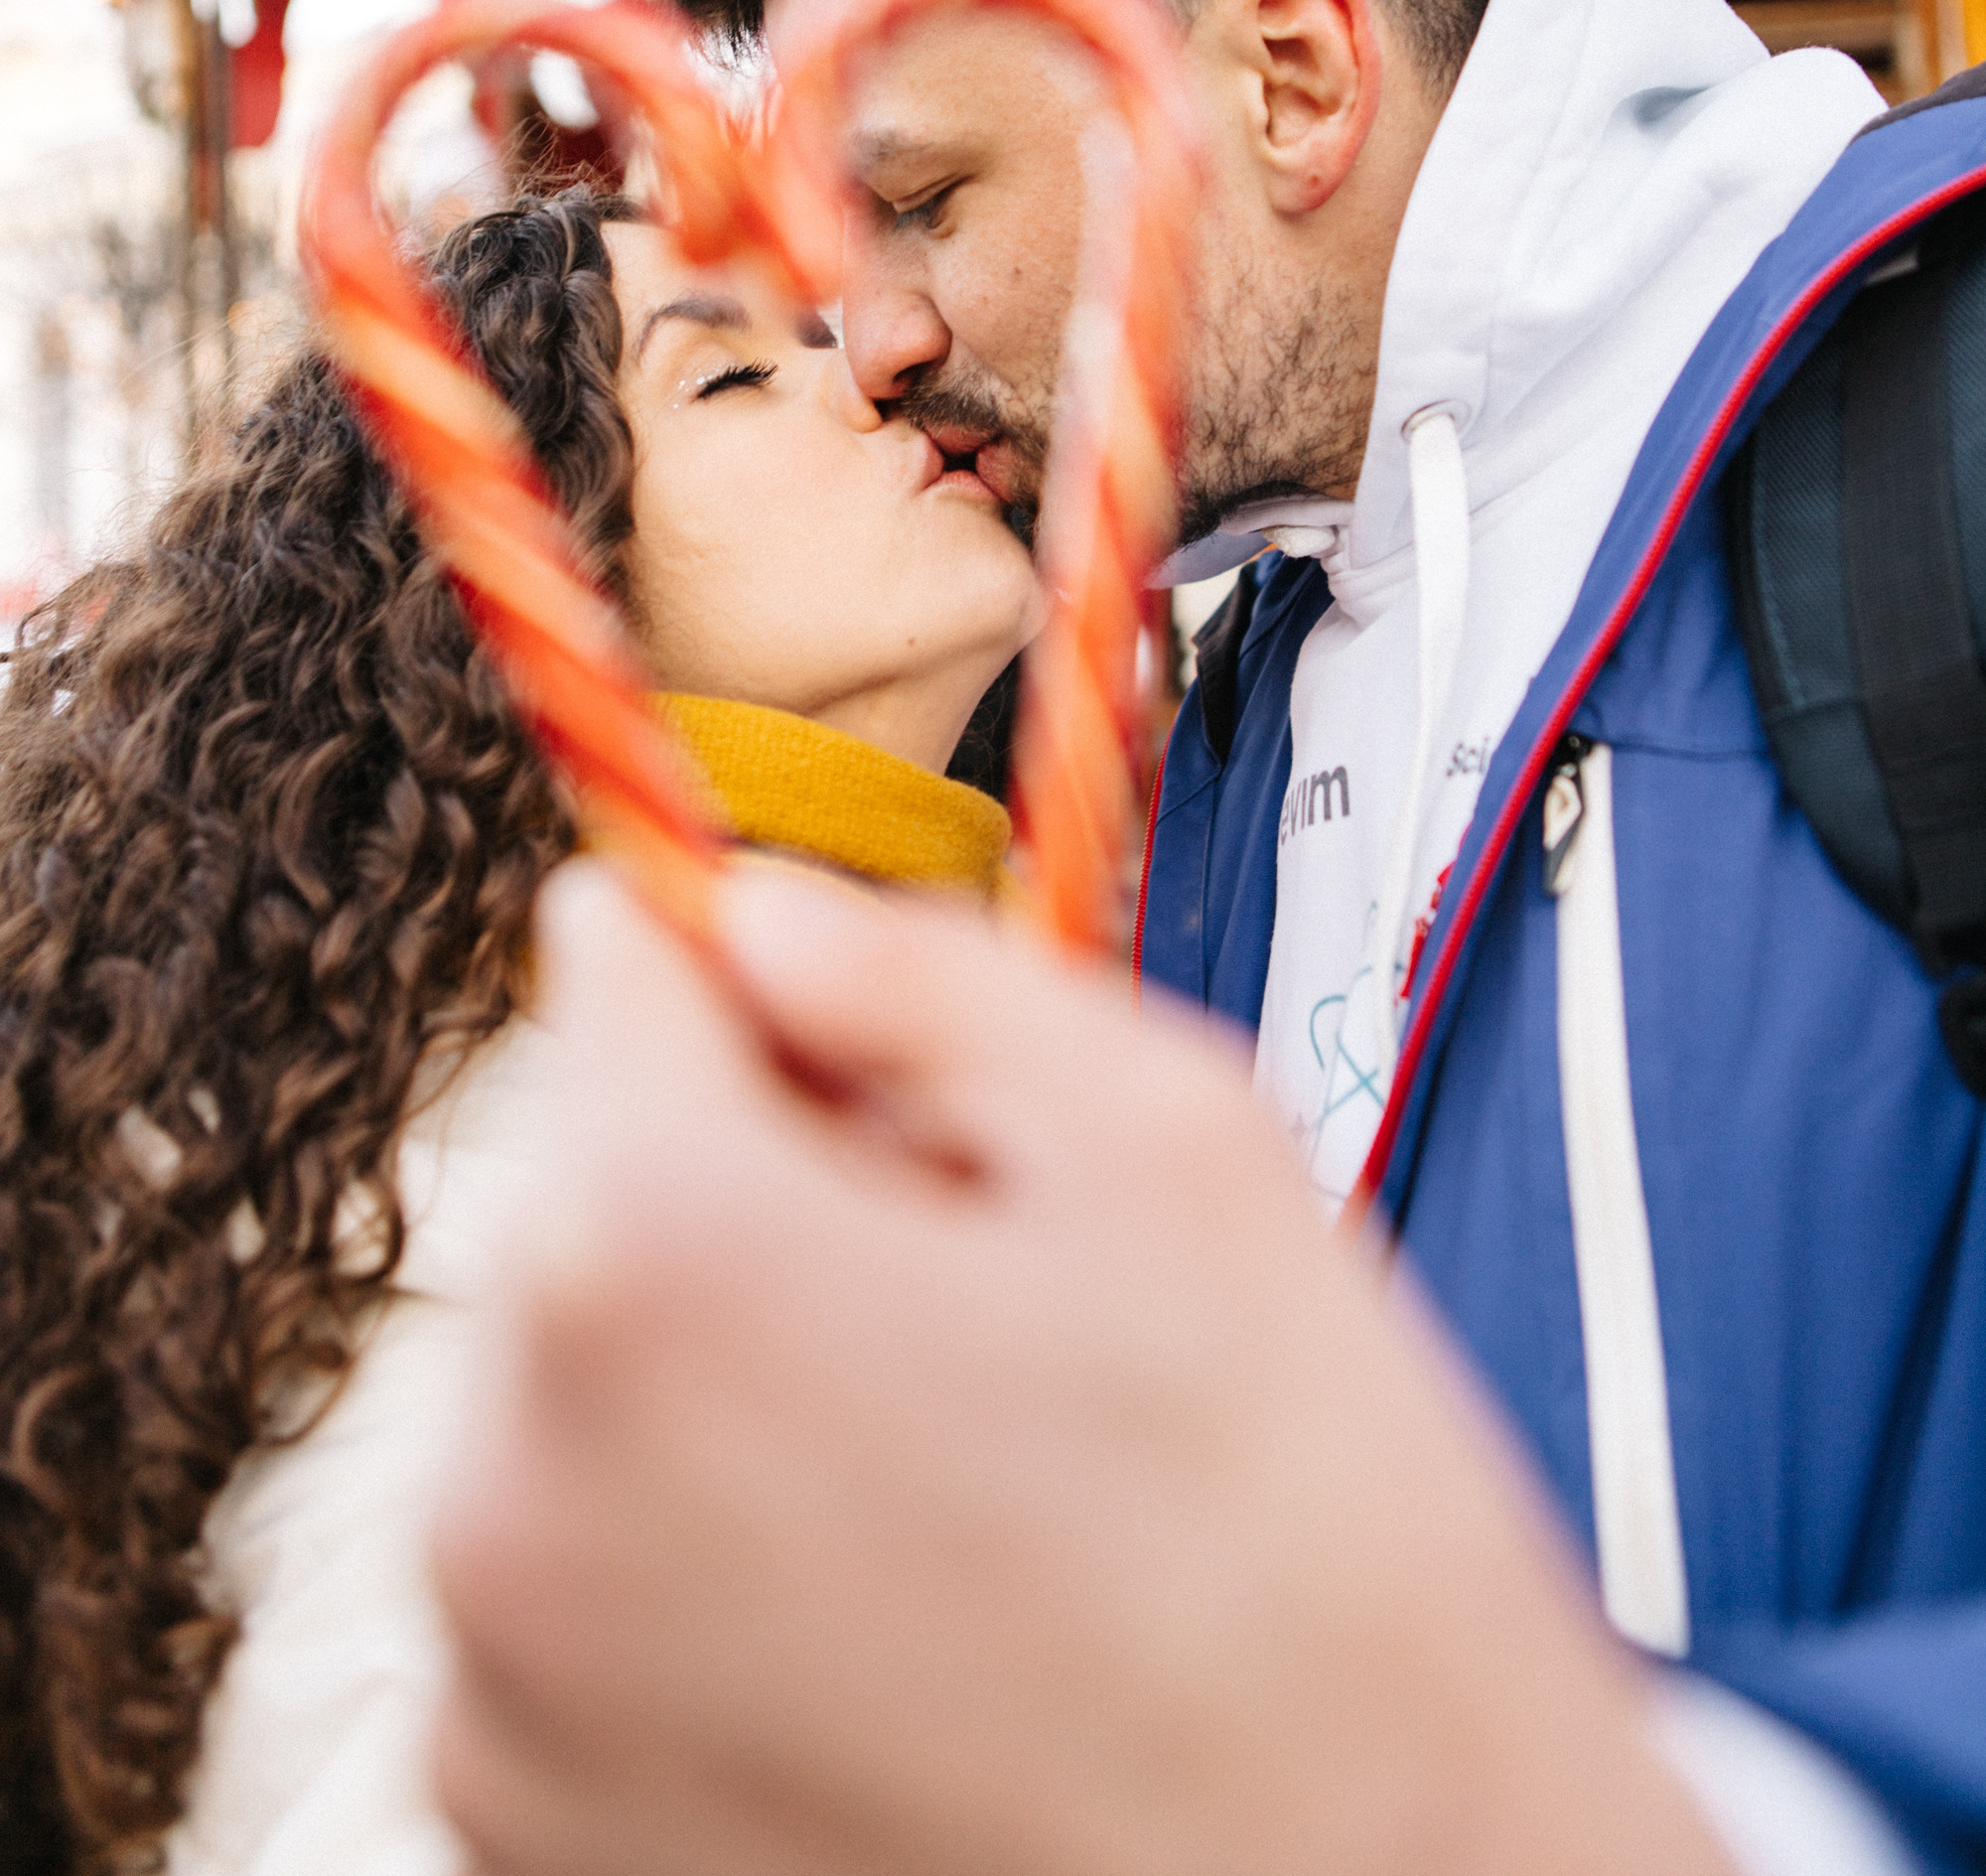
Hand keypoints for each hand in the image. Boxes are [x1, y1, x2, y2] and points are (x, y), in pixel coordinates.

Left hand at [429, 863, 1731, 1875]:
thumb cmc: (1309, 1564)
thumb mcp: (1177, 1146)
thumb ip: (923, 973)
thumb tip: (766, 915)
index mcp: (657, 1253)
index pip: (611, 962)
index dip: (761, 982)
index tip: (848, 1046)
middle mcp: (521, 1476)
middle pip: (596, 1192)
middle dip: (755, 1196)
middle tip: (977, 1301)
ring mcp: (509, 1686)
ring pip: (579, 1403)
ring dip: (724, 1396)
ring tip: (956, 1488)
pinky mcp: (528, 1836)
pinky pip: (572, 1601)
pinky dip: (695, 1581)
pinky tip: (895, 1625)